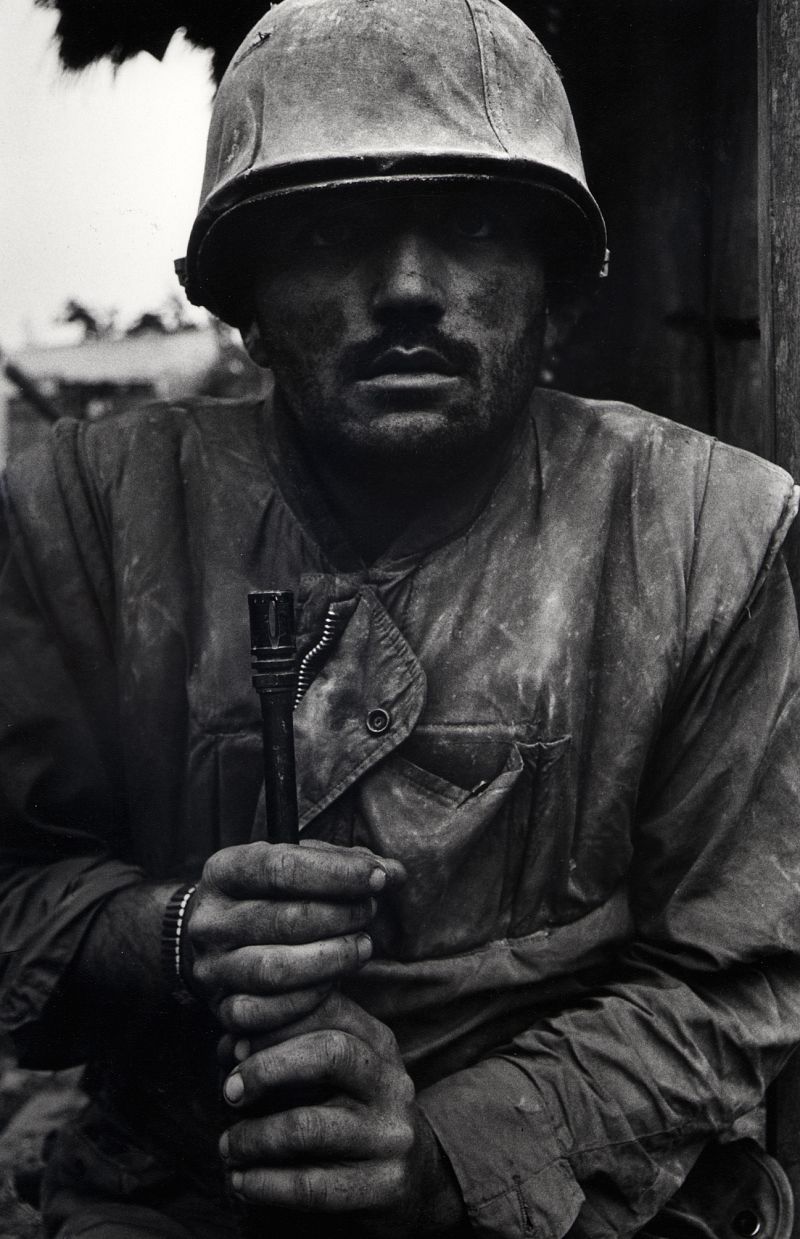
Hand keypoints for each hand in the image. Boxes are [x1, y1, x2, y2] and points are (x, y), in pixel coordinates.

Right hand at [185, 840, 404, 1033]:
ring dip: (332, 959)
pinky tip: (334, 983)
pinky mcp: (221, 1008)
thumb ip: (343, 864)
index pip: (281, 867)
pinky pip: (266, 1013)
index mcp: (223, 872)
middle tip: (370, 910)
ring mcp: (212, 967)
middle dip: (341, 915)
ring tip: (363, 946)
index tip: (379, 876)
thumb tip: (394, 872)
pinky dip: (308, 1000)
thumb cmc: (269, 896)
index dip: (337, 872)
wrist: (218, 942)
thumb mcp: (295, 866)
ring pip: (275, 970)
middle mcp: (210, 920)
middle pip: (285, 920)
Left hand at [219, 991, 464, 1234]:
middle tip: (228, 1091)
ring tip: (227, 1146)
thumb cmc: (352, 1111)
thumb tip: (231, 1043)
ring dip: (253, 1137)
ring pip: (308, 1125)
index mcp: (379, 1042)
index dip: (274, 1022)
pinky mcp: (386, 1185)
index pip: (328, 1010)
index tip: (233, 1043)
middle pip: (328, 1053)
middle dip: (267, 1068)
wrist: (415, 1175)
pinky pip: (311, 1185)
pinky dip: (264, 1184)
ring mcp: (392, 1135)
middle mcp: (392, 1082)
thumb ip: (290, 1044)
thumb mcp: (336, 1068)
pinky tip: (241, 1182)